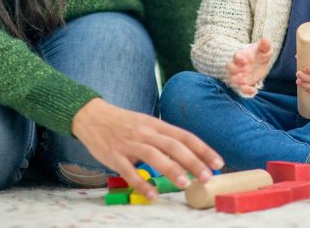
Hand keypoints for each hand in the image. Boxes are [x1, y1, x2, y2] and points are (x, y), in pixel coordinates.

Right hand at [71, 98, 222, 199]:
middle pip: (173, 146)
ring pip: (154, 156)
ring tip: (186, 184)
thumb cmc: (123, 123)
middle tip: (207, 177)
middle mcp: (145, 132)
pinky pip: (128, 171)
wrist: (91, 115)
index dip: (202, 149)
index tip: (218, 162)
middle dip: (193, 161)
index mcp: (155, 124)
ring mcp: (129, 144)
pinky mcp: (114, 156)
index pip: (184, 135)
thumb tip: (186, 157)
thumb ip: (163, 138)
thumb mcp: (146, 124)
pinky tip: (152, 195)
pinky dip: (141, 183)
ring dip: (171, 170)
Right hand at [226, 38, 272, 95]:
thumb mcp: (264, 50)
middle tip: (245, 70)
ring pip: (233, 78)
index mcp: (242, 55)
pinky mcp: (243, 84)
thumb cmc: (259, 54)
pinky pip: (241, 89)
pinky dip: (246, 90)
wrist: (258, 64)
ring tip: (244, 81)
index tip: (245, 60)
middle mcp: (238, 66)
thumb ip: (264, 45)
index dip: (239, 58)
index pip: (236, 56)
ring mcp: (239, 75)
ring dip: (237, 80)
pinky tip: (254, 91)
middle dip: (235, 69)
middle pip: (230, 67)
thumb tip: (265, 39)